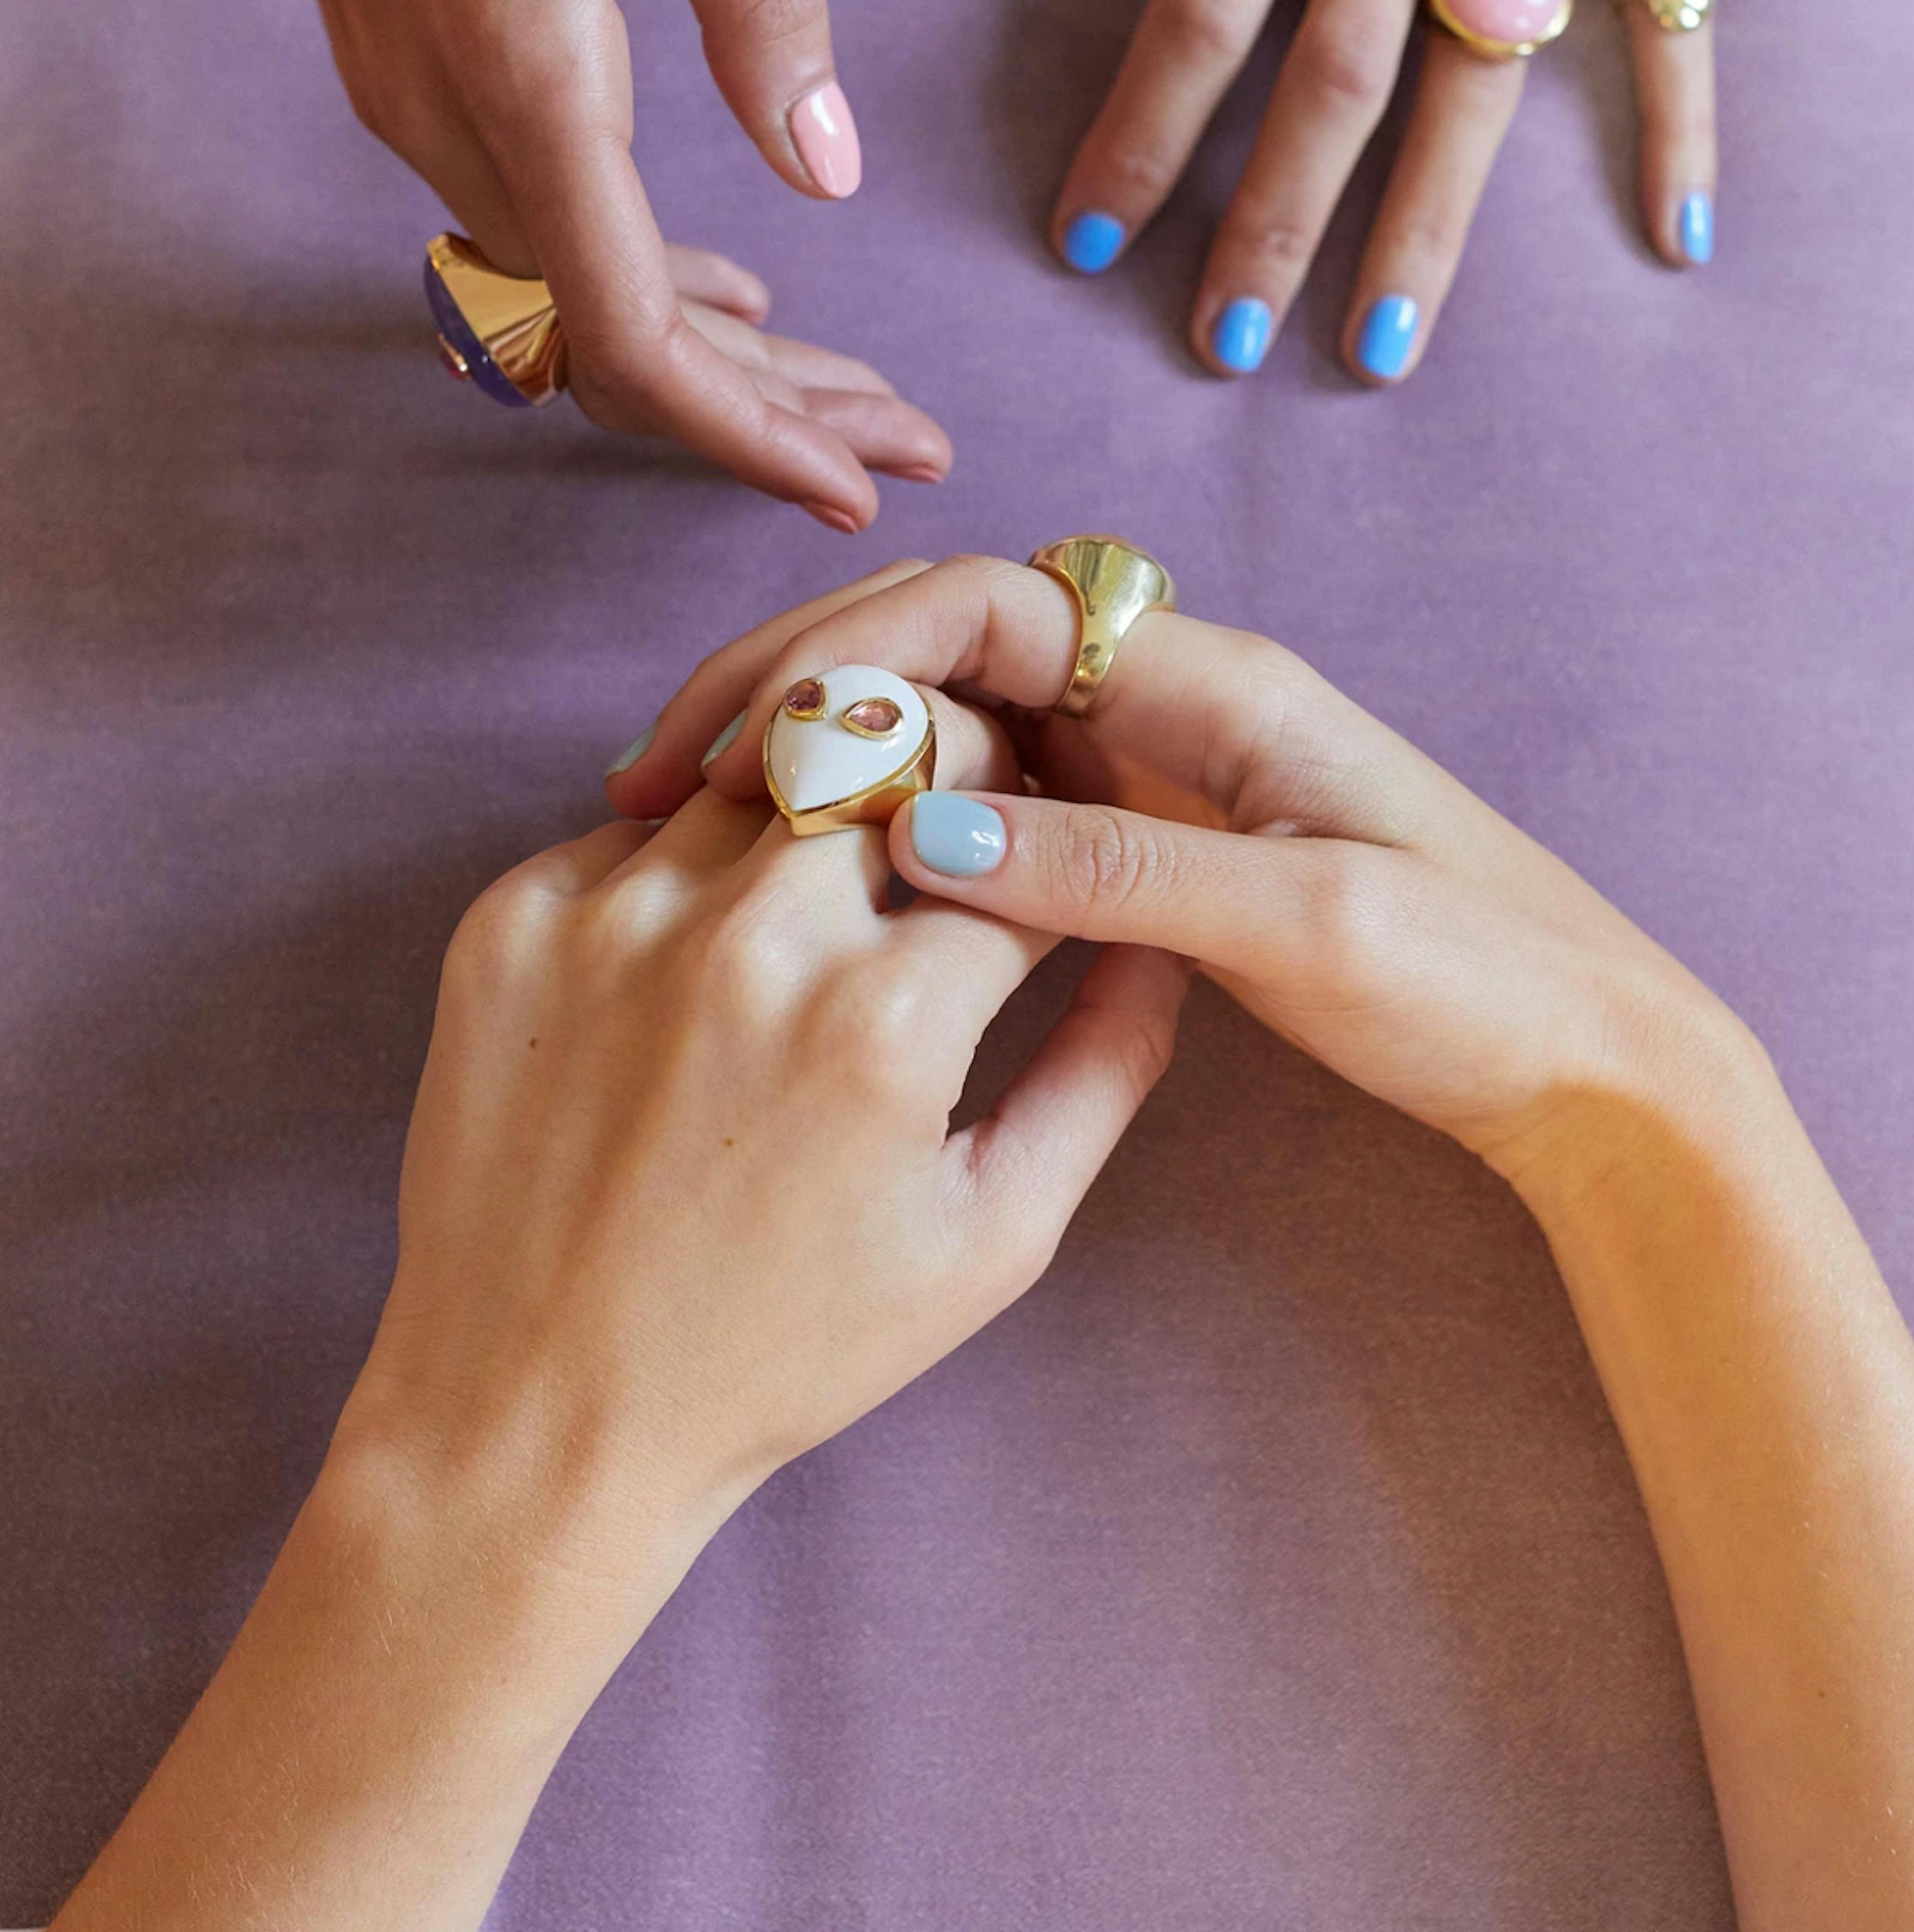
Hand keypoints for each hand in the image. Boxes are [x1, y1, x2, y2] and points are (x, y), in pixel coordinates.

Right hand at [129, 0, 948, 525]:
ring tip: (848, 384)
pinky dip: (643, 278)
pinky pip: (535, 228)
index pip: (635, 339)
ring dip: (716, 356)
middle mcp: (447, 113)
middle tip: (906, 443)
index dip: (750, 435)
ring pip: (577, 298)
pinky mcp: (403, 59)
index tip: (860, 486)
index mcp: (522, 65)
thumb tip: (825, 170)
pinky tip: (730, 279)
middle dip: (764, 415)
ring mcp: (410, 96)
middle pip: (613, 348)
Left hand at [339, 669, 1180, 1602]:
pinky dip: (681, 869)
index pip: (1015, 843)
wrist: (530, 1411)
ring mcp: (611, 918)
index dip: (1044, 846)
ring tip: (808, 899)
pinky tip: (687, 964)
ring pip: (757, 764)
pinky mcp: (508, 921)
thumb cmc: (778, 1346)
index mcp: (884, 1018)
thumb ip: (1103, 1068)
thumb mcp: (991, 1238)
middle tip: (936, 835)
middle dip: (940, 774)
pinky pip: (630, 829)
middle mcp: (748, 940)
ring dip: (805, 809)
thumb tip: (1160, 933)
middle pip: (891, 748)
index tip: (1035, 864)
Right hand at [617, 551, 1740, 1171]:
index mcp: (1219, 684)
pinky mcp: (1158, 846)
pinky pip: (1000, 805)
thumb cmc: (1485, 983)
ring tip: (711, 822)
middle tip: (673, 768)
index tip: (752, 730)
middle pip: (952, 644)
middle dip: (810, 686)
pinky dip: (901, 823)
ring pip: (962, 723)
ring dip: (840, 754)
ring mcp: (1162, 774)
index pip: (993, 604)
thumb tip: (922, 839)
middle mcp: (1178, 703)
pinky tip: (826, 876)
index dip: (858, 644)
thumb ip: (1119, 875)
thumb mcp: (1305, 927)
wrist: (1594, 1066)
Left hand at [1051, 0, 1714, 382]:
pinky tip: (1678, 232)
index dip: (1141, 137)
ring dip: (1430, 223)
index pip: (1198, 10)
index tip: (1090, 242)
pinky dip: (1681, 115)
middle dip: (1272, 226)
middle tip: (1224, 349)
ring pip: (1479, 75)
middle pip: (1336, 77)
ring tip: (1383, 347)